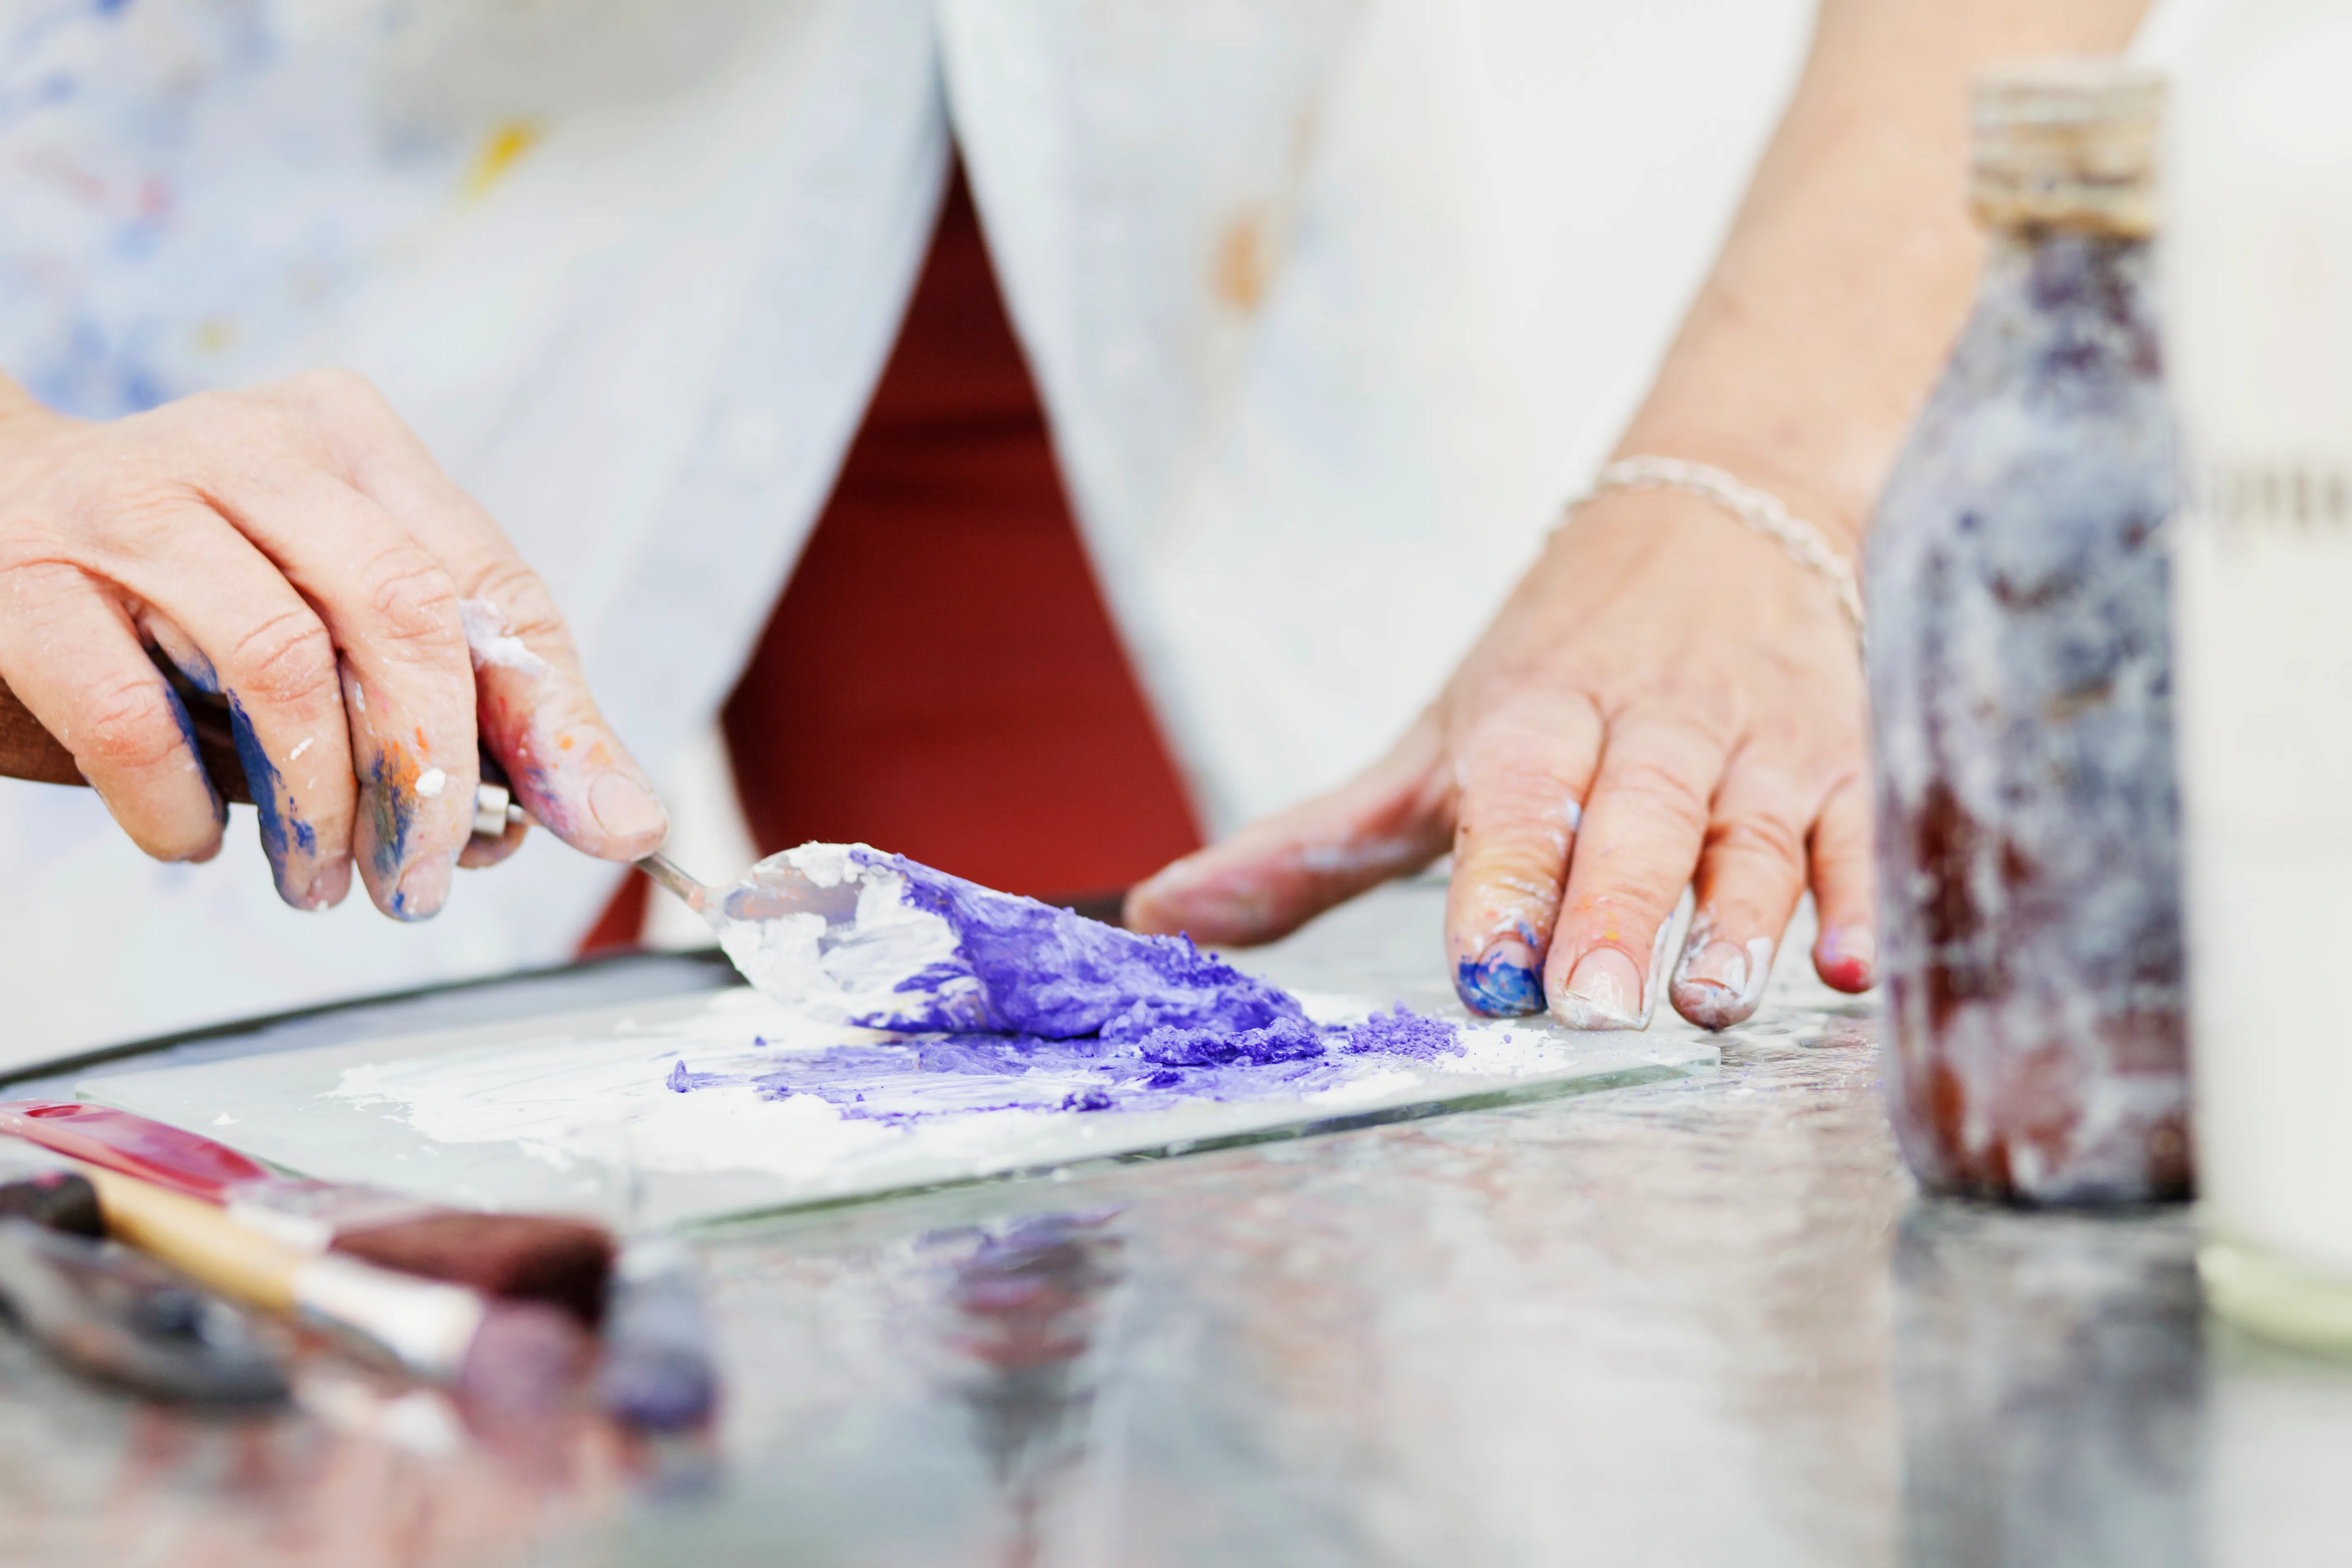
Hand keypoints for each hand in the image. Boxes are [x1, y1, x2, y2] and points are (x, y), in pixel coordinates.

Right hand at [0, 370, 666, 916]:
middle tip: (421, 879)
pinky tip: (198, 839)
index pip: (490, 588)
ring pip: (280, 664)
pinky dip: (182, 806)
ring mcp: (131, 506)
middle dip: (432, 776)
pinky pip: (133, 714)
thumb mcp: (336, 612)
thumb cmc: (188, 584)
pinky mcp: (25, 582)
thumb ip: (468, 703)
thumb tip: (617, 817)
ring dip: (320, 806)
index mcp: (348, 443)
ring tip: (321, 879)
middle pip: (401, 616)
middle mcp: (250, 450)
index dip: (550, 721)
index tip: (596, 825)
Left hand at [1124, 486, 1873, 1029]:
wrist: (1728, 501)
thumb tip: (1159, 918)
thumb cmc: (1559, 654)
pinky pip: (1860, 831)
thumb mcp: (1433, 739)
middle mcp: (1649, 731)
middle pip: (1633, 830)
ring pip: (1750, 839)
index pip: (1517, 803)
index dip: (1503, 882)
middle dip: (1611, 916)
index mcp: (1536, 720)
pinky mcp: (1844, 759)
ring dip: (1736, 923)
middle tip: (1594, 1007)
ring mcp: (1756, 747)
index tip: (1484, 964)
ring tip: (1714, 999)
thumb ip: (1314, 843)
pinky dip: (1867, 892)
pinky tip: (1861, 963)